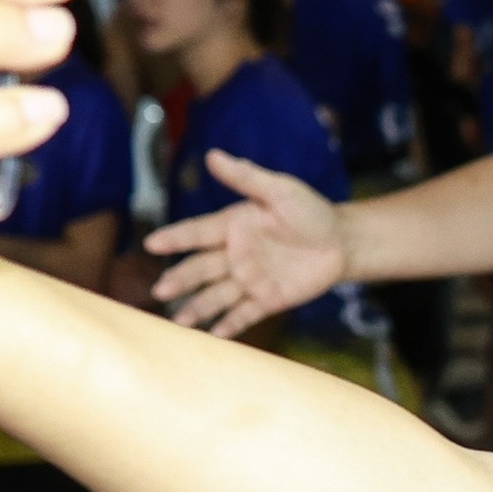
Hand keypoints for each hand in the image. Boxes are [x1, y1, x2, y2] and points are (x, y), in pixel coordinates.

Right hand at [143, 152, 347, 337]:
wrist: (341, 242)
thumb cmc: (310, 211)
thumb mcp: (280, 190)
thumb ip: (247, 177)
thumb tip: (213, 155)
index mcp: (231, 226)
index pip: (197, 232)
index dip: (176, 238)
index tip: (151, 243)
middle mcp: (233, 255)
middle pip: (201, 269)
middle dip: (181, 280)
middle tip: (160, 291)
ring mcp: (248, 279)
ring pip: (216, 295)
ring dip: (197, 308)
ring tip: (179, 322)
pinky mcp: (267, 300)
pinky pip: (244, 314)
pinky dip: (229, 326)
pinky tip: (213, 336)